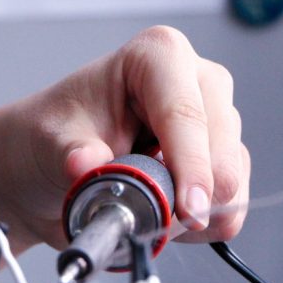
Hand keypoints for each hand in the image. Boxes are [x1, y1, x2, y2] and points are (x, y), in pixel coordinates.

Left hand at [0, 25, 250, 251]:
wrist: (50, 166)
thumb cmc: (54, 136)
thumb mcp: (51, 143)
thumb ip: (72, 156)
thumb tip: (87, 166)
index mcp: (157, 58)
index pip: (186, 115)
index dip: (191, 167)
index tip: (186, 210)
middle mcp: (198, 83)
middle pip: (223, 152)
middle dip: (190, 197)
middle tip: (147, 220)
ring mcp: (217, 122)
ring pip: (232, 183)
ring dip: (190, 214)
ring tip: (141, 210)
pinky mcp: (224, 160)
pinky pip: (231, 205)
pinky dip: (199, 225)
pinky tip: (161, 213)